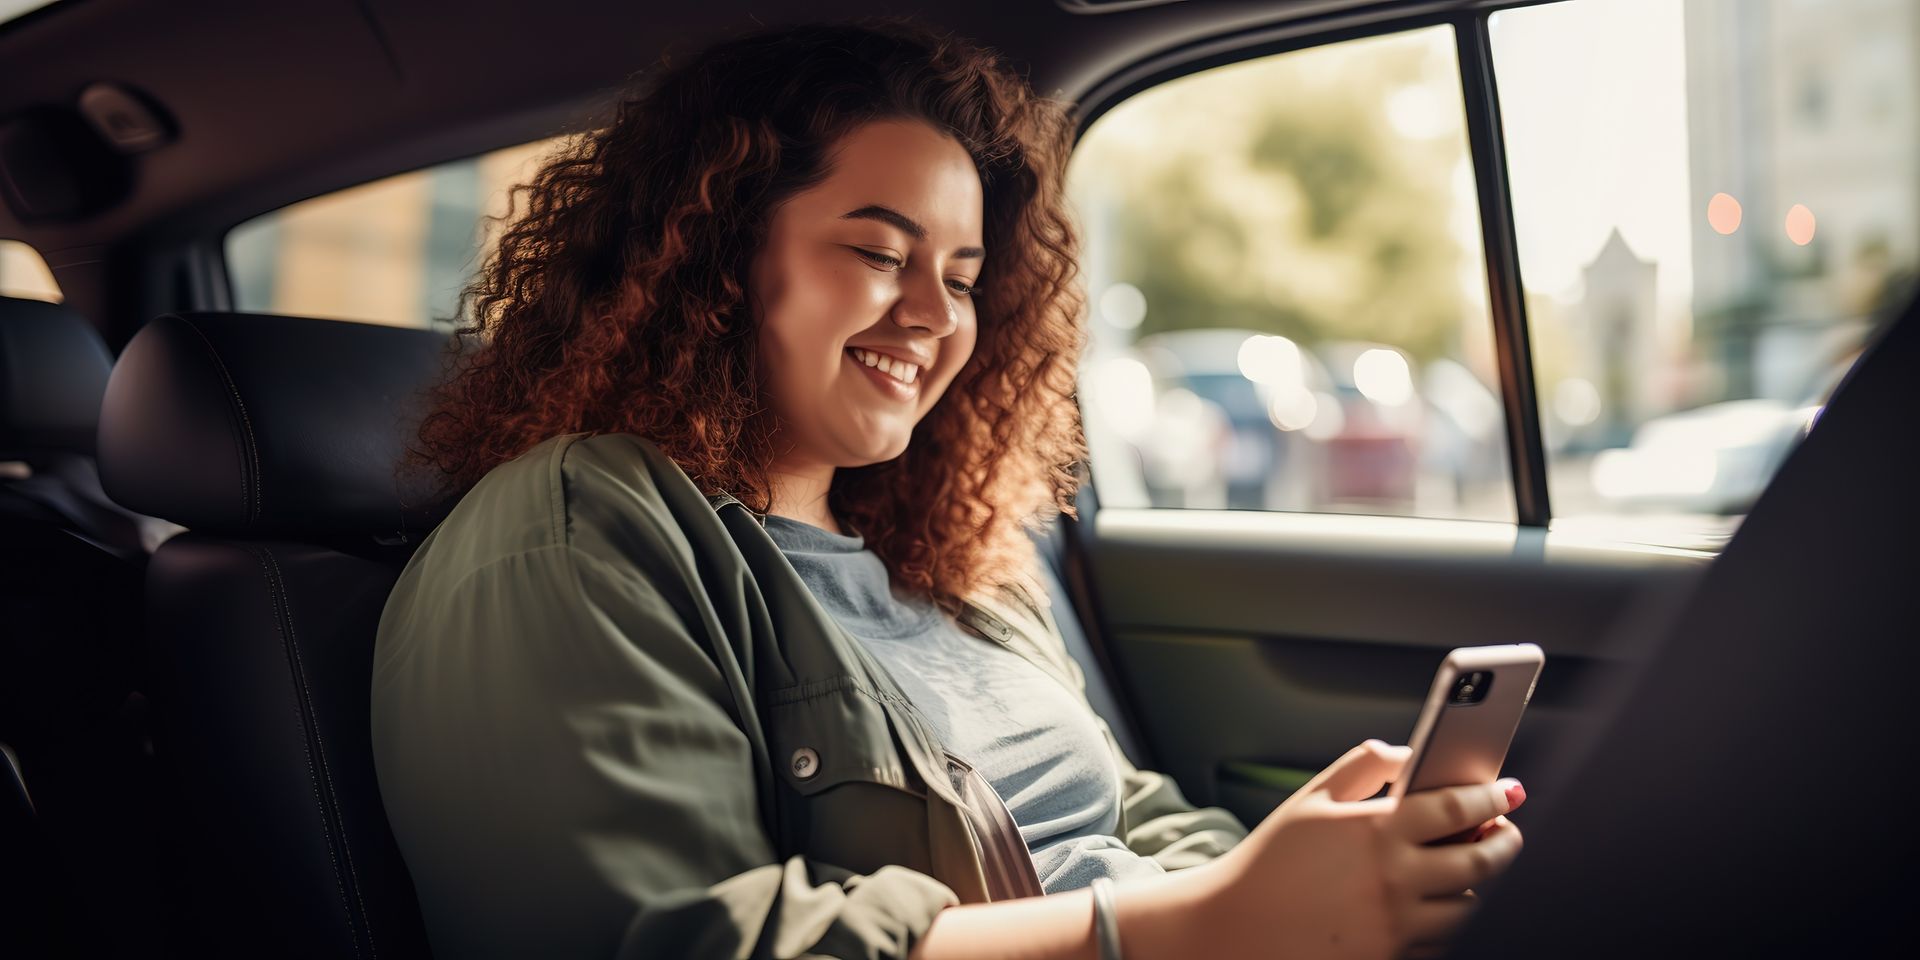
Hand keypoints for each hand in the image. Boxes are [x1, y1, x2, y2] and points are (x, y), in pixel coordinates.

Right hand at [1177, 740, 1524, 959]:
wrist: (1236, 928)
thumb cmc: (1271, 861)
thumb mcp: (1311, 797)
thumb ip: (1364, 765)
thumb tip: (1409, 753)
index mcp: (1376, 830)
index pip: (1459, 808)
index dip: (1492, 796)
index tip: (1507, 790)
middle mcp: (1394, 880)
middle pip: (1480, 861)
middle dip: (1503, 842)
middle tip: (1505, 831)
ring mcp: (1396, 926)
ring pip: (1468, 907)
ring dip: (1476, 885)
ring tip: (1467, 867)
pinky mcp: (1391, 958)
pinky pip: (1442, 942)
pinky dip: (1446, 920)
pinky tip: (1434, 903)